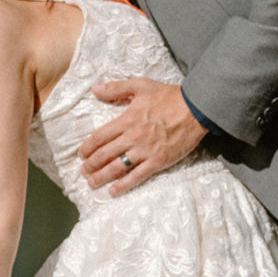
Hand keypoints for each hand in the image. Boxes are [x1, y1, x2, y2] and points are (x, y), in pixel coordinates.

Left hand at [78, 78, 207, 193]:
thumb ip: (116, 88)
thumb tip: (95, 89)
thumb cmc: (169, 97)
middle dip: (90, 165)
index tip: (81, 154)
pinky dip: (123, 185)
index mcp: (126, 120)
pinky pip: (136, 176)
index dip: (87, 147)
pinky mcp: (157, 161)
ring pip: (116, 167)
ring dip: (101, 176)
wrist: (195, 109)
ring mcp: (145, 151)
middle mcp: (132, 137)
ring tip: (91, 182)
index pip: (99, 137)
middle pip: (104, 154)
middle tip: (84, 171)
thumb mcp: (141, 85)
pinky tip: (113, 191)